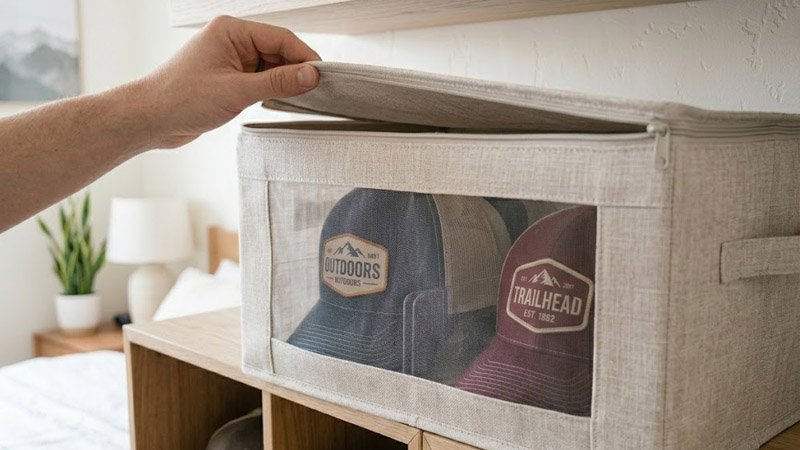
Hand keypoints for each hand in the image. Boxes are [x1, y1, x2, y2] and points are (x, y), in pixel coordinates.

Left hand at [132, 16, 320, 147]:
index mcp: (230, 30)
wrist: (150, 119)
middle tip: (315, 90)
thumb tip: (310, 75)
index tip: (323, 75)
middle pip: (277, 50)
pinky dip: (271, 89)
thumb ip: (277, 82)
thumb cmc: (180, 99)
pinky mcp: (227, 78)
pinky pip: (259, 79)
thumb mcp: (237, 91)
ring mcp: (229, 59)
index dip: (304, 56)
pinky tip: (278, 100)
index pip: (280, 38)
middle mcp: (230, 40)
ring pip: (270, 66)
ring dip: (282, 81)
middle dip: (295, 69)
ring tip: (297, 98)